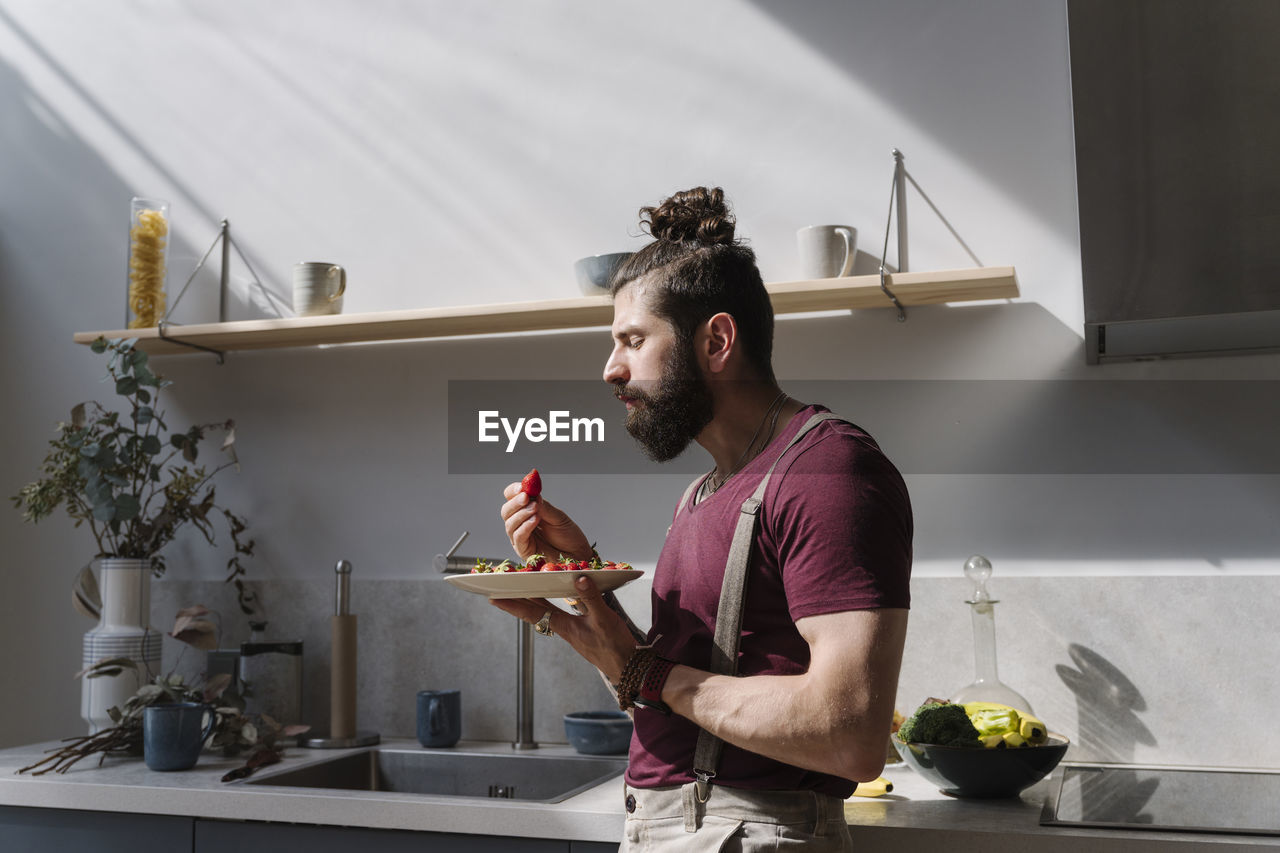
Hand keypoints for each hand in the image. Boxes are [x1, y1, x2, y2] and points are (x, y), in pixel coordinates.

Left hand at [490, 575, 634, 682]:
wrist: (627, 667)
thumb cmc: (615, 646)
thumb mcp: (604, 619)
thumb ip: (591, 598)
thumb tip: (578, 578)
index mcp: (564, 627)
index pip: (532, 613)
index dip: (512, 605)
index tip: (493, 598)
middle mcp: (563, 629)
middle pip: (534, 612)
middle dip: (517, 600)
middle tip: (501, 589)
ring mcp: (571, 631)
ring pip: (546, 612)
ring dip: (533, 601)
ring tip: (521, 589)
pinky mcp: (580, 631)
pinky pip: (558, 613)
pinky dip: (551, 603)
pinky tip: (553, 597)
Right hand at [500, 480, 591, 561]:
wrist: (577, 553)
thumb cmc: (568, 536)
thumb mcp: (558, 516)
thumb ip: (545, 507)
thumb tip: (533, 495)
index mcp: (527, 511)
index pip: (512, 498)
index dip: (514, 491)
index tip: (522, 487)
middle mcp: (521, 524)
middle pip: (507, 511)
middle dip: (515, 503)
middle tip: (526, 497)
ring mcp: (521, 537)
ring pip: (510, 524)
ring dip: (521, 514)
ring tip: (536, 509)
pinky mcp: (524, 550)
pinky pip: (518, 538)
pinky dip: (525, 527)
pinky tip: (535, 520)